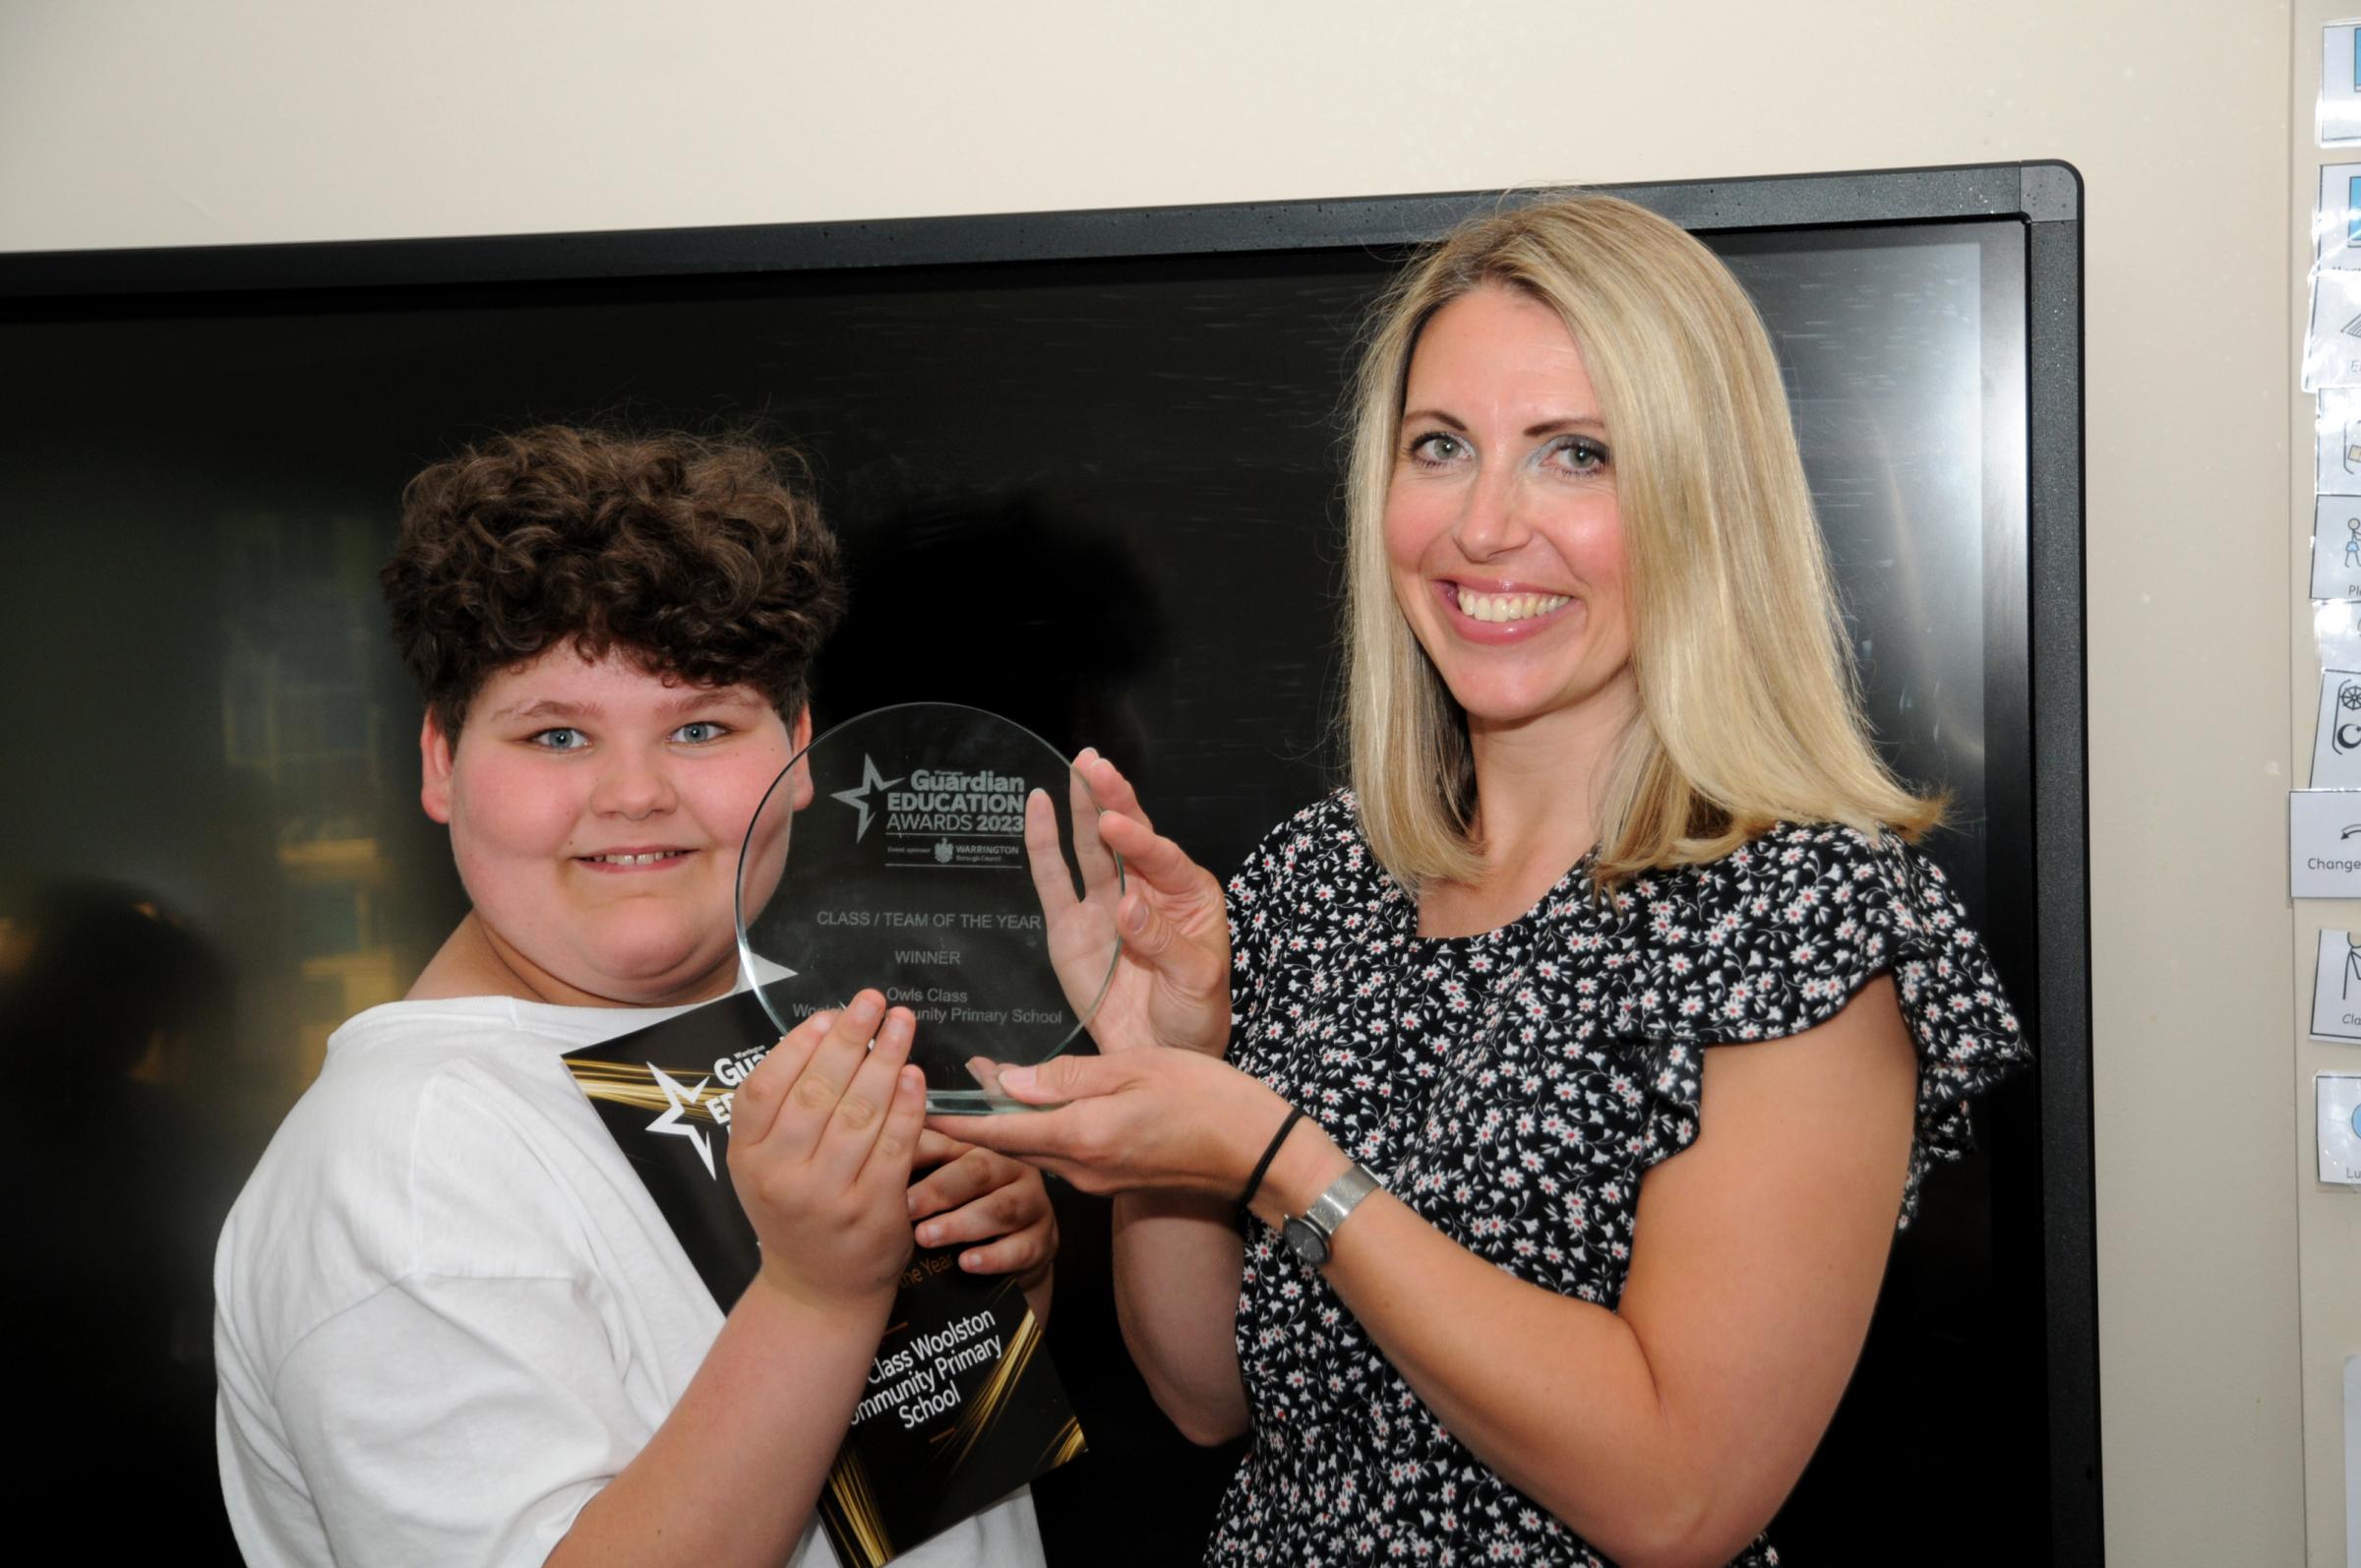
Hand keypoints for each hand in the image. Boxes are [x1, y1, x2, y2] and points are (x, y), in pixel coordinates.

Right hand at [724, 990, 926, 1312]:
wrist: (819, 1290)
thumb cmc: (796, 1212)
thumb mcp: (764, 1165)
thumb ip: (781, 1110)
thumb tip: (822, 1032)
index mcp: (748, 1158)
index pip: (764, 1088)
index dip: (797, 1045)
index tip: (828, 1015)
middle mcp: (782, 1177)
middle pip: (816, 1093)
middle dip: (849, 1039)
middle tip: (873, 1001)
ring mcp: (828, 1197)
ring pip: (859, 1114)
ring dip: (885, 1060)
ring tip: (901, 1023)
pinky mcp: (873, 1212)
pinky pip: (894, 1147)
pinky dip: (907, 1106)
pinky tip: (915, 1075)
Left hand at [906, 1129, 1057, 1297]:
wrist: (1007, 1260)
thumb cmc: (963, 1213)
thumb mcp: (940, 1189)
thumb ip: (915, 1168)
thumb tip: (871, 1153)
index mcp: (984, 1146)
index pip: (954, 1141)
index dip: (921, 1153)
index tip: (890, 1169)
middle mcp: (1014, 1169)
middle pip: (979, 1171)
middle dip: (940, 1189)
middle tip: (907, 1207)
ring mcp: (1034, 1206)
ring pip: (1002, 1208)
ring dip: (961, 1223)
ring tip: (926, 1237)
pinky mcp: (1044, 1243)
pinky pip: (1022, 1248)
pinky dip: (993, 1256)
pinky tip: (966, 1262)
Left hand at [934, 1049, 1292, 1200]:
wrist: (1257, 1154)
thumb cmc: (1206, 1099)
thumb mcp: (1137, 1068)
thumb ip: (1068, 1076)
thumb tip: (1008, 1081)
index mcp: (1082, 1137)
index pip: (998, 1132)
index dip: (954, 1122)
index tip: (912, 1115)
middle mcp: (1080, 1168)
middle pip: (1008, 1147)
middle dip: (969, 1127)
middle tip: (926, 1103)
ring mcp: (1096, 1181)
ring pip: (1033, 1153)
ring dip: (1001, 1131)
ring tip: (969, 1101)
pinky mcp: (1112, 1181)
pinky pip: (1059, 1158)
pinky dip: (1036, 1137)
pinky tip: (1031, 1112)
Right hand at [1031, 750, 1231, 1057]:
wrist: (1161, 1055)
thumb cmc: (1194, 1015)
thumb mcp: (1196, 980)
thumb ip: (1163, 942)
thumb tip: (1126, 907)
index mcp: (1186, 895)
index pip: (1161, 855)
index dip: (1137, 837)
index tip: (1114, 821)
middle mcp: (1145, 889)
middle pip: (1125, 836)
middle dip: (1111, 798)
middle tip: (1094, 763)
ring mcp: (1104, 905)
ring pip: (1090, 848)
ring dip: (1083, 807)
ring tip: (1077, 767)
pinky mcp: (1071, 926)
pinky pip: (1054, 880)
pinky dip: (1044, 843)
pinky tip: (1039, 807)